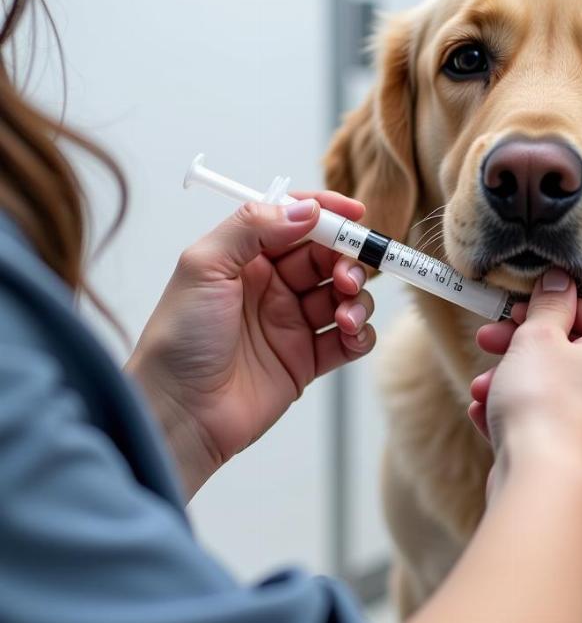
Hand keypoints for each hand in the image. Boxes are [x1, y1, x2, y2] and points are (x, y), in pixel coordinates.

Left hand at [127, 194, 374, 498]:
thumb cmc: (178, 340)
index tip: (356, 213)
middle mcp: (272, 287)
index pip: (296, 222)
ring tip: (346, 314)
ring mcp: (292, 324)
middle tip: (347, 276)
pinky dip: (362, 334)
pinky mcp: (307, 361)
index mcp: (246, 258)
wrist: (179, 414)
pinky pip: (350, 339)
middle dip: (347, 260)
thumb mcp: (203, 266)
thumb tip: (306, 209)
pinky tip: (352, 335)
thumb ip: (253, 228)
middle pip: (328, 257)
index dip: (327, 214)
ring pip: (345, 296)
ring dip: (357, 298)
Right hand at [468, 269, 581, 526]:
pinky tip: (489, 423)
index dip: (562, 305)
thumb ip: (550, 304)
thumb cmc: (544, 406)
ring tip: (481, 392)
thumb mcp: (537, 338)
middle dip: (528, 348)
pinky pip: (566, 438)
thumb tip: (561, 282)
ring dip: (522, 387)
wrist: (547, 490)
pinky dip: (533, 427)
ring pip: (569, 398)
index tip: (524, 313)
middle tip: (490, 344)